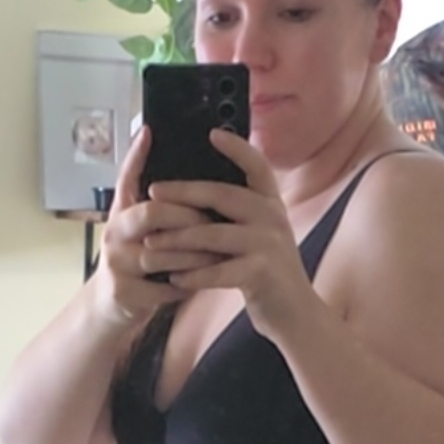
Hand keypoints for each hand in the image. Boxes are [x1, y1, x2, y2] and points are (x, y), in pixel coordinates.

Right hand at [93, 125, 226, 327]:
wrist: (109, 307)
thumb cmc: (136, 264)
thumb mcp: (141, 232)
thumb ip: (162, 208)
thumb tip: (197, 178)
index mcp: (121, 213)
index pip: (126, 178)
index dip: (135, 155)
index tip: (149, 132)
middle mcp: (113, 233)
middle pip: (152, 212)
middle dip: (188, 216)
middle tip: (214, 220)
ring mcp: (116, 263)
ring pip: (162, 253)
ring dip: (195, 255)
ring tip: (220, 253)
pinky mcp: (124, 292)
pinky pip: (164, 285)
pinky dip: (187, 284)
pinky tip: (204, 281)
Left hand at [140, 128, 310, 341]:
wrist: (293, 311)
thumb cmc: (265, 271)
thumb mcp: (260, 234)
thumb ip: (240, 214)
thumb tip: (201, 195)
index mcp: (270, 204)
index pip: (256, 166)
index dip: (236, 148)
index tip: (212, 133)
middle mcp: (272, 217)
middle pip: (223, 196)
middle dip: (184, 193)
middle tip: (154, 192)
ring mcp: (268, 244)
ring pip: (214, 236)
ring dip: (178, 239)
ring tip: (150, 243)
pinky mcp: (261, 273)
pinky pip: (219, 271)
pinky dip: (194, 275)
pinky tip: (174, 278)